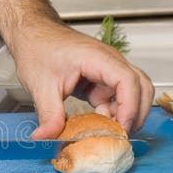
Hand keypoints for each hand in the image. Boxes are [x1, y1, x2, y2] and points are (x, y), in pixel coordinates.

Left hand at [0, 0, 153, 138]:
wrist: (31, 35)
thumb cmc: (38, 48)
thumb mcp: (40, 86)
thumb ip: (49, 115)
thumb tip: (46, 137)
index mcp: (97, 58)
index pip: (128, 81)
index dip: (130, 107)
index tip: (121, 127)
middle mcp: (109, 62)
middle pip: (141, 87)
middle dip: (136, 113)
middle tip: (121, 136)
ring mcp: (106, 71)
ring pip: (132, 93)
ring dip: (125, 114)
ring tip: (109, 132)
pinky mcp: (99, 80)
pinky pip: (115, 98)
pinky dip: (111, 113)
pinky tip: (97, 125)